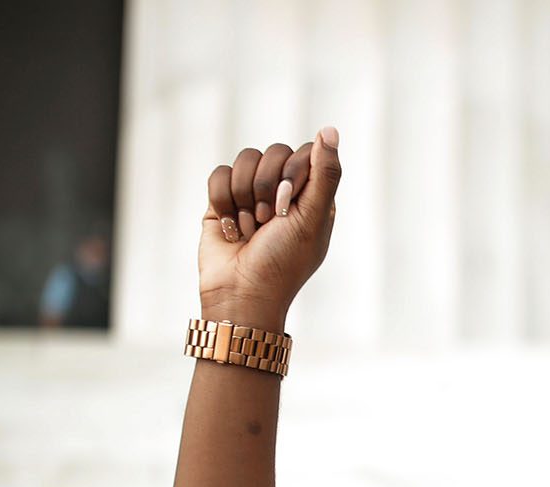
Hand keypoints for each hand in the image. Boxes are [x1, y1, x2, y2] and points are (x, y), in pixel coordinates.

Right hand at [198, 126, 341, 324]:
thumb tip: (330, 129)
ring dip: (245, 200)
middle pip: (272, 152)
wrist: (241, 293)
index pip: (304, 153)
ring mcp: (252, 193)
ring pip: (244, 160)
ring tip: (251, 231)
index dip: (292, 174)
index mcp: (312, 195)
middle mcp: (284, 191)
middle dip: (267, 190)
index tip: (289, 206)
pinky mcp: (222, 200)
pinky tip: (232, 230)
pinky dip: (223, 203)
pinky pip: (219, 174)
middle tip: (269, 222)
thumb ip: (324, 174)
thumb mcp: (313, 219)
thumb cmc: (283, 262)